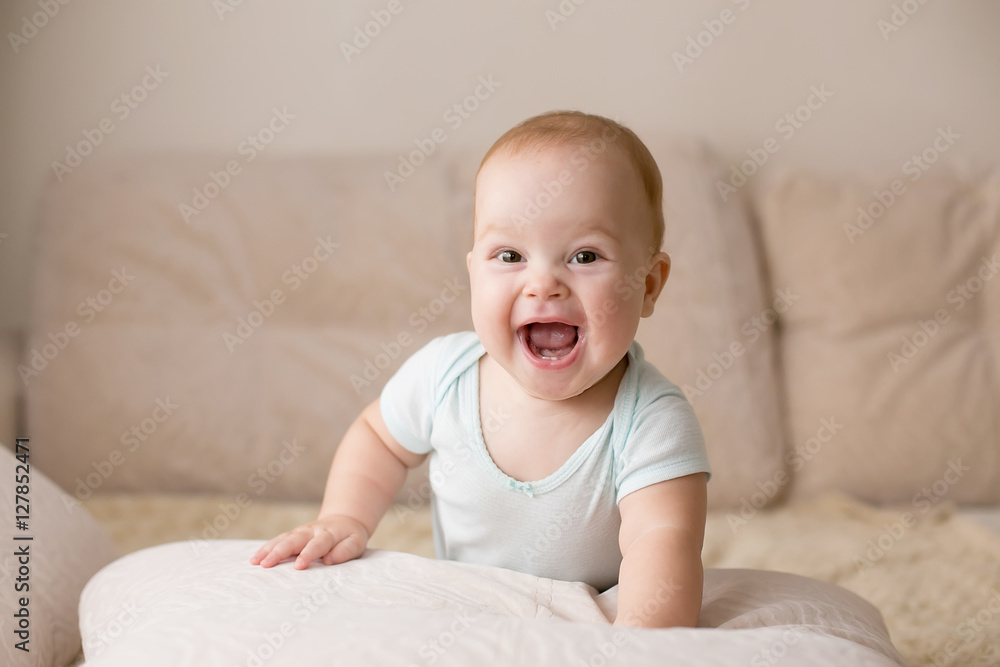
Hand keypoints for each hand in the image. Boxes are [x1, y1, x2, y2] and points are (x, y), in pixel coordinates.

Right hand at [250, 514, 369, 569]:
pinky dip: (266, 548)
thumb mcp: (356, 543)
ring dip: (269, 550)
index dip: (308, 554)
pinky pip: (278, 540)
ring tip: (255, 562)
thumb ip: (344, 551)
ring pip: (283, 539)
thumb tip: (329, 561)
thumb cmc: (350, 537)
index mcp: (329, 534)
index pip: (318, 544)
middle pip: (294, 540)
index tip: (298, 566)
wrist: (344, 520)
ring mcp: (300, 532)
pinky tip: (255, 559)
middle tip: (266, 564)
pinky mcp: (293, 535)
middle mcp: (311, 531)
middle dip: (280, 552)